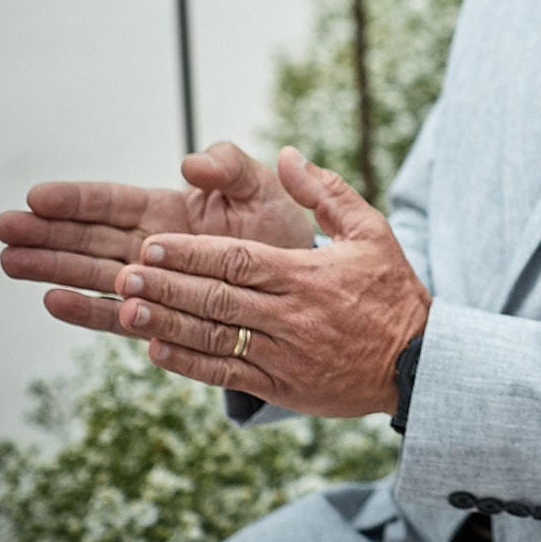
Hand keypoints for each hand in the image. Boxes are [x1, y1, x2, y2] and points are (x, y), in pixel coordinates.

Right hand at [0, 142, 314, 337]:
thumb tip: (191, 162)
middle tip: (2, 228)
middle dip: (47, 232)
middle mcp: (152, 246)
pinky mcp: (162, 314)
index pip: (115, 202)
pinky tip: (53, 301)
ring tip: (9, 261)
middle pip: (90, 237)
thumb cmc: (280, 226)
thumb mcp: (261, 187)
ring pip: (94, 273)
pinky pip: (122, 314)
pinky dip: (90, 309)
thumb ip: (229, 167)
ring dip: (52, 268)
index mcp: (170, 209)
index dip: (77, 199)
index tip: (37, 195)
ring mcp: (153, 281)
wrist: (303, 280)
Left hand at [111, 147, 429, 417]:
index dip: (191, 253)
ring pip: (214, 336)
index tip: (154, 245)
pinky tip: (157, 349)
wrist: (415, 361)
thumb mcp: (371, 231)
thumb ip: (327, 192)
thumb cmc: (391, 291)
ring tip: (126, 308)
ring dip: (166, 322)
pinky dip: (188, 363)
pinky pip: (226, 374)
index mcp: (307, 274)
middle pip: (216, 297)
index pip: (237, 260)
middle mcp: (292, 315)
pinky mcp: (283, 385)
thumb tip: (288, 156)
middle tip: (125, 274)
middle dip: (166, 284)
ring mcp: (285, 354)